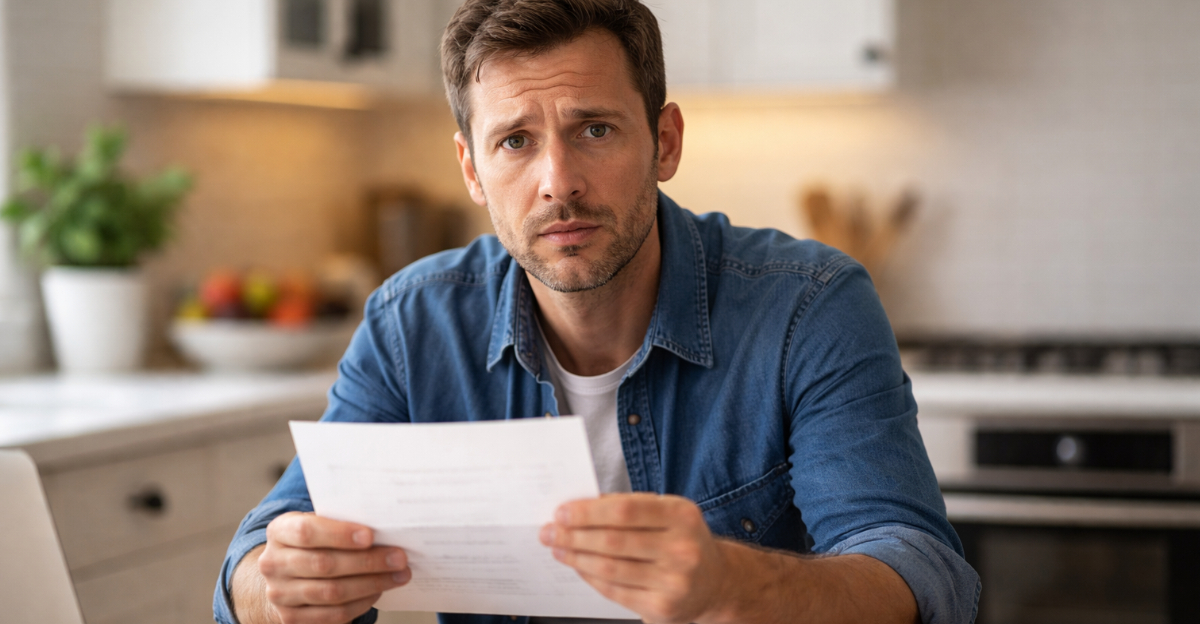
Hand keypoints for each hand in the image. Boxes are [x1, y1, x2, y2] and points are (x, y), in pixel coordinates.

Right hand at [252, 512, 410, 623]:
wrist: (284, 577)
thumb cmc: (312, 544)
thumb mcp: (317, 525)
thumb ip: (341, 522)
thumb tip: (384, 526)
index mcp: (279, 531)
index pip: (307, 531)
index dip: (339, 534)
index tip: (370, 536)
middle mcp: (273, 563)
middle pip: (324, 564)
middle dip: (368, 561)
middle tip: (399, 557)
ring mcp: (279, 594)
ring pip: (332, 592)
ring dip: (371, 584)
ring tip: (398, 575)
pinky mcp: (291, 618)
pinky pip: (333, 614)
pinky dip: (361, 603)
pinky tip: (378, 591)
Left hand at [538, 494, 730, 623]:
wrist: (716, 583)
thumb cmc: (682, 540)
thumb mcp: (668, 514)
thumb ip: (629, 507)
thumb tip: (579, 507)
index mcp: (682, 515)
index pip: (625, 510)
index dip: (588, 512)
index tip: (562, 511)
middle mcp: (682, 548)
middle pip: (613, 541)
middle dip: (573, 536)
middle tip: (549, 531)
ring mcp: (674, 581)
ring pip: (610, 568)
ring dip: (576, 557)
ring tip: (557, 548)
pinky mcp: (663, 607)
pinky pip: (614, 590)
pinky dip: (590, 576)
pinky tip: (578, 566)